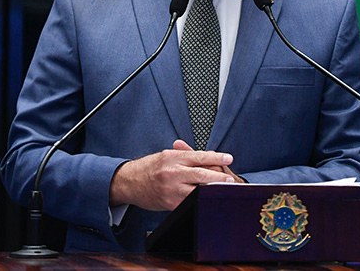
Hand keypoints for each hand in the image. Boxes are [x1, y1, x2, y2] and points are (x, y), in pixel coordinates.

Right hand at [110, 139, 236, 210]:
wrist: (129, 182)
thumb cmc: (149, 167)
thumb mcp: (166, 155)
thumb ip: (186, 155)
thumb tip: (208, 157)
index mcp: (173, 157)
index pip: (199, 156)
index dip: (216, 157)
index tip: (229, 158)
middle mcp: (172, 172)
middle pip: (201, 174)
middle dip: (218, 177)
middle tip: (230, 179)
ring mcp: (171, 189)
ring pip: (197, 190)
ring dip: (211, 190)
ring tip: (222, 190)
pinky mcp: (170, 203)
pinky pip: (189, 203)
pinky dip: (199, 201)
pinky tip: (207, 200)